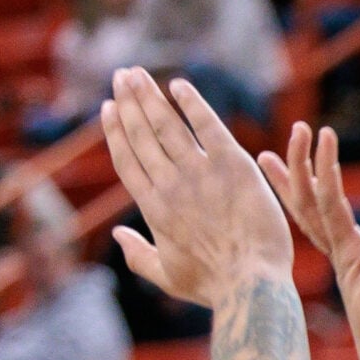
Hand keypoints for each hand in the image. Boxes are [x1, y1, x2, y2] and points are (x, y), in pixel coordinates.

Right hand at [104, 68, 293, 307]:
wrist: (251, 284)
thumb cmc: (213, 286)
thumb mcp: (167, 276)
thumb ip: (137, 255)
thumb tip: (117, 235)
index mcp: (152, 209)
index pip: (127, 160)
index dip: (115, 131)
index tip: (108, 108)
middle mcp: (170, 185)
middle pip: (142, 135)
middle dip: (128, 102)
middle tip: (121, 75)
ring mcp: (200, 173)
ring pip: (167, 125)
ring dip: (149, 96)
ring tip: (137, 73)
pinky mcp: (233, 165)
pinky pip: (207, 125)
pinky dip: (191, 103)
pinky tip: (178, 85)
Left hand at [261, 123, 359, 359]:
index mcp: (347, 255)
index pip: (329, 201)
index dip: (326, 166)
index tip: (323, 133)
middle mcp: (339, 256)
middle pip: (309, 204)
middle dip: (302, 166)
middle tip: (296, 132)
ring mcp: (343, 265)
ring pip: (311, 218)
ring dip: (295, 186)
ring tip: (272, 161)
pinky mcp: (352, 275)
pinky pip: (325, 234)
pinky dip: (314, 212)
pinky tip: (312, 207)